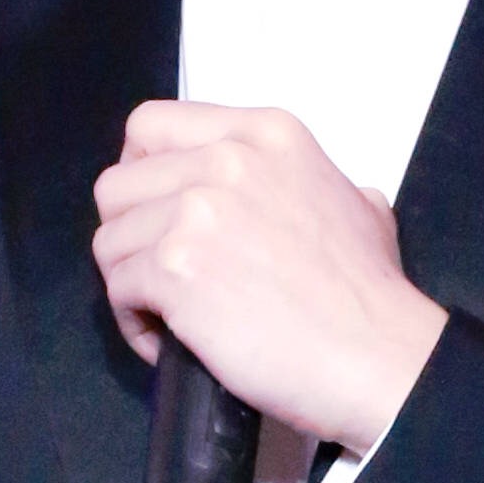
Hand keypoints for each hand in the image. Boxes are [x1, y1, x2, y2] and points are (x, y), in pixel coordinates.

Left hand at [93, 100, 444, 450]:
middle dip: (127, 234)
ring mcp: (196, 212)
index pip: (151, 127)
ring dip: (129, 283)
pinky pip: (118, 291)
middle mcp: (225, 160)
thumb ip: (308, 180)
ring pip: (109, 241)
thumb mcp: (354, 202)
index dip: (139, 174)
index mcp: (263, 134)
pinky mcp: (175, 268)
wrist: (374, 355)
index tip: (152, 212)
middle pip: (117, 185)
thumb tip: (298, 189)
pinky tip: (170, 342)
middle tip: (155, 271)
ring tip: (168, 316)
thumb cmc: (367, 294)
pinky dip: (135, 323)